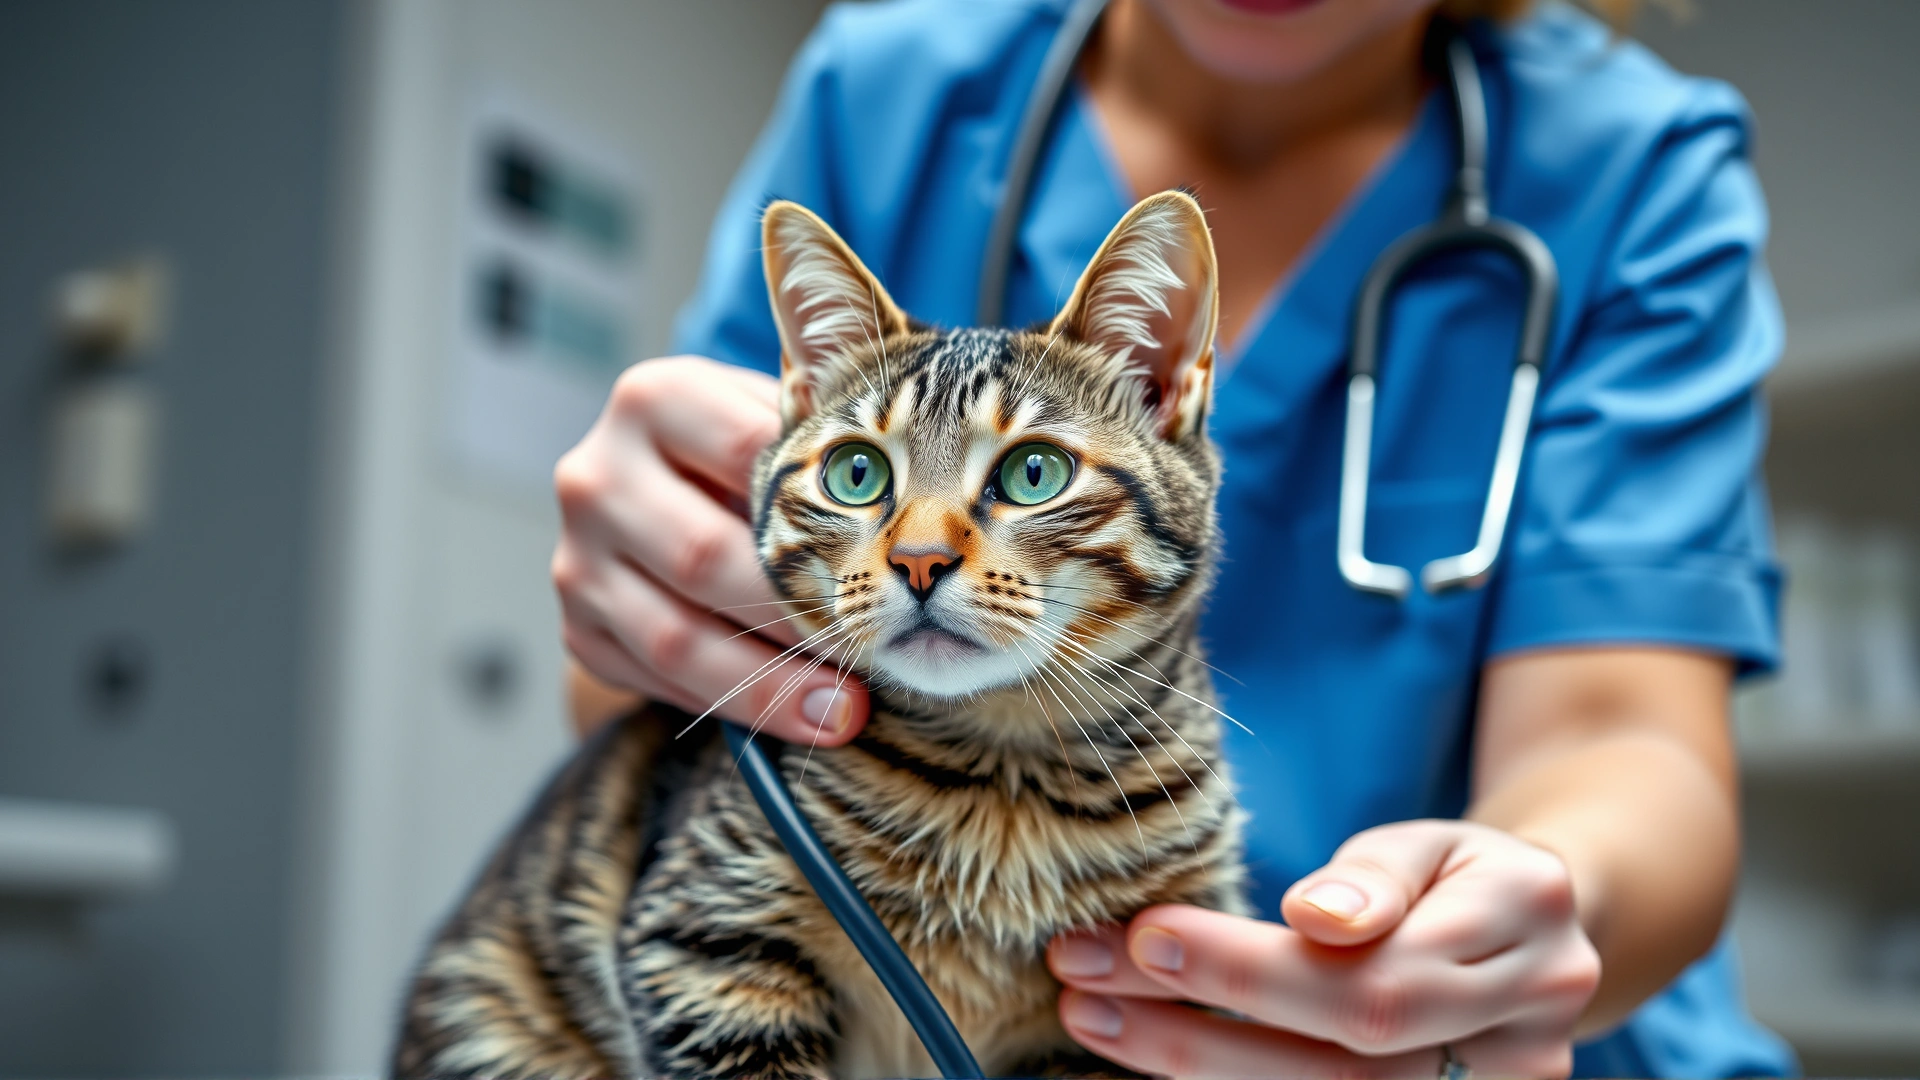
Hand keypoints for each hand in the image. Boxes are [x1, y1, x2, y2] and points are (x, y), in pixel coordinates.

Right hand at [551, 356, 869, 744]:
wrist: (653, 496)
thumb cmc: (743, 452)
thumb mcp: (773, 415)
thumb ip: (823, 427)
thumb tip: (928, 461)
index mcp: (653, 399)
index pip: (748, 454)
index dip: (822, 510)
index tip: (890, 556)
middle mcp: (597, 476)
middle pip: (706, 556)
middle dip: (800, 614)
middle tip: (877, 650)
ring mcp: (576, 558)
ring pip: (677, 637)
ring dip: (771, 683)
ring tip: (847, 709)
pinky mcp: (579, 627)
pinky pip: (657, 681)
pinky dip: (734, 705)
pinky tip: (798, 717)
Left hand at [1048, 820, 1600, 1077]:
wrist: (1547, 940)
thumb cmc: (1458, 878)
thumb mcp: (1429, 840)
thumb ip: (1375, 876)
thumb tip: (1314, 917)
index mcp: (1525, 923)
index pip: (1370, 974)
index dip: (1249, 968)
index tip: (1144, 936)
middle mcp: (1529, 1030)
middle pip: (1350, 1055)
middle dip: (1201, 1025)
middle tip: (1084, 983)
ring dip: (1199, 1068)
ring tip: (1099, 1022)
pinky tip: (1161, 1061)